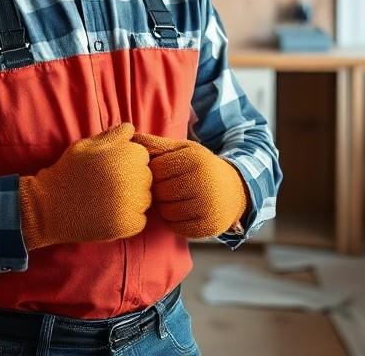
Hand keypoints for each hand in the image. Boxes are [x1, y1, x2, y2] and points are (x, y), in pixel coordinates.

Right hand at [18, 123, 151, 249]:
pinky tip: (107, 215)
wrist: (50, 207)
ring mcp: (133, 203)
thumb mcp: (87, 145)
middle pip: (146, 178)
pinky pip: (140, 220)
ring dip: (131, 200)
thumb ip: (113, 135)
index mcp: (127, 155)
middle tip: (106, 186)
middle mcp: (134, 178)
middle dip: (131, 180)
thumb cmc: (69, 172)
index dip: (126, 161)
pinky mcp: (129, 225)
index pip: (142, 156)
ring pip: (145, 199)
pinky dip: (128, 219)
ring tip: (106, 201)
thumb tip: (131, 129)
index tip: (109, 169)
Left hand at [132, 132, 246, 238]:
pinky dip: (174, 221)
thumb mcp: (183, 150)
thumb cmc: (200, 168)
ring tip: (173, 199)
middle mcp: (204, 183)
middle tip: (166, 189)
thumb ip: (156, 145)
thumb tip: (129, 136)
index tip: (160, 174)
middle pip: (160, 192)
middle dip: (158, 192)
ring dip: (164, 207)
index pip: (156, 170)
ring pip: (166, 211)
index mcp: (195, 160)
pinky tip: (181, 211)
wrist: (234, 191)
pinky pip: (176, 227)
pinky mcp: (208, 227)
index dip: (153, 174)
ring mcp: (208, 207)